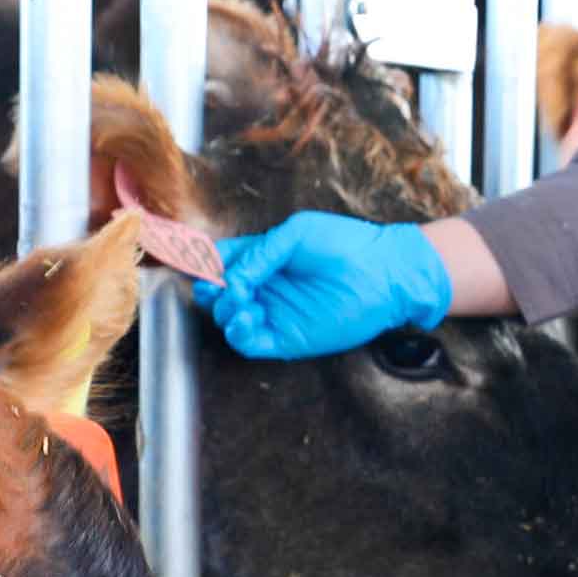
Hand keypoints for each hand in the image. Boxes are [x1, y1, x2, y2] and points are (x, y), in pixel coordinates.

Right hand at [197, 212, 454, 358]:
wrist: (385, 274)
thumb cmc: (347, 245)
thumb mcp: (297, 234)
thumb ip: (260, 253)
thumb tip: (231, 277)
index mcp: (264, 257)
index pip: (221, 261)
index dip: (203, 263)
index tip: (192, 262)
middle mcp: (265, 286)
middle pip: (219, 294)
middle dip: (210, 290)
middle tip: (216, 285)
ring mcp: (274, 313)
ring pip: (230, 320)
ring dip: (226, 312)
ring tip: (242, 301)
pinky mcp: (286, 337)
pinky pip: (250, 343)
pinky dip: (239, 334)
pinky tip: (247, 318)